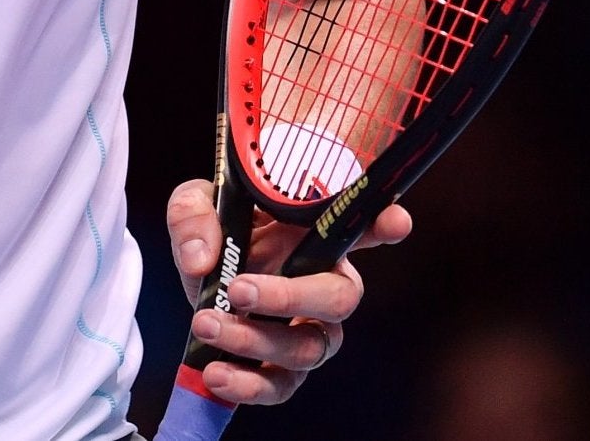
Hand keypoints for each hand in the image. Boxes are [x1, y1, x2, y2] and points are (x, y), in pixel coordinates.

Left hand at [164, 180, 413, 406]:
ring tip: (206, 322)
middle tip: (240, 289)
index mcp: (314, 234)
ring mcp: (310, 328)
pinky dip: (249, 384)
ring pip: (309, 347)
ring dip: (255, 339)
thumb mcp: (197, 204)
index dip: (385, 224)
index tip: (395, 221)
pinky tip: (216, 373)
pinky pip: (281, 385)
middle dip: (291, 297)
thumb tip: (202, 259)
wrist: (199, 280)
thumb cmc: (215, 230)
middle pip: (341, 298)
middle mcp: (324, 282)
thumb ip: (194, 215)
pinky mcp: (284, 367)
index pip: (362, 226)